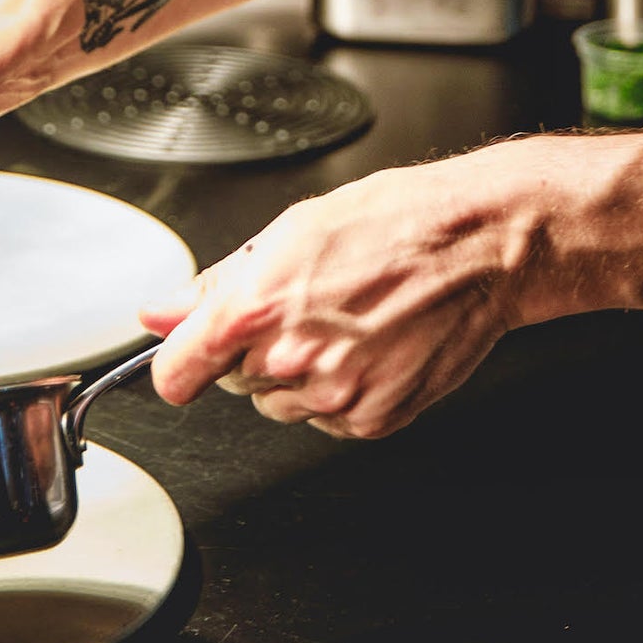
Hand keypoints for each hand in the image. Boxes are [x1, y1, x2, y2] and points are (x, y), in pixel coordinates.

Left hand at [140, 148, 553, 438]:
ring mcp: (334, 396)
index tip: (189, 359)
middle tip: (309, 305)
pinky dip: (345, 391)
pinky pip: (331, 420)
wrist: (480, 244)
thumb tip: (162, 312)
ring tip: (349, 321)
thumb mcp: (293, 229)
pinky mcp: (374, 420)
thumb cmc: (397, 221)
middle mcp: (291, 359)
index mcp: (258, 306)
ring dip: (301, 374)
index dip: (181, 364)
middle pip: (235, 382)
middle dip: (257, 350)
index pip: (176, 373)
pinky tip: (373, 346)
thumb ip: (216, 283)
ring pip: (283, 404)